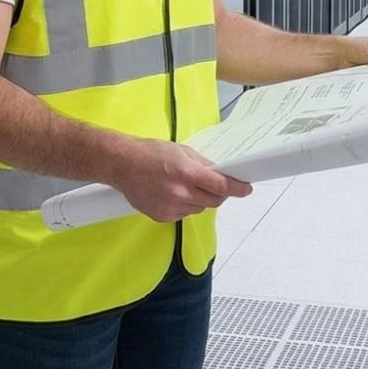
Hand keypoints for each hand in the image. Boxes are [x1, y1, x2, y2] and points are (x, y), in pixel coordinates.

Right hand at [112, 139, 251, 222]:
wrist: (121, 165)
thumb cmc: (149, 153)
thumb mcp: (182, 151)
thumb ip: (203, 164)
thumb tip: (221, 173)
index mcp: (187, 173)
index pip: (222, 186)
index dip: (238, 189)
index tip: (246, 189)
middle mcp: (180, 193)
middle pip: (214, 201)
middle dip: (218, 193)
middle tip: (212, 184)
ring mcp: (171, 207)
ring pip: (199, 209)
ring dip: (199, 199)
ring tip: (182, 185)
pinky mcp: (162, 217)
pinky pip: (184, 214)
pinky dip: (184, 205)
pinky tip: (171, 193)